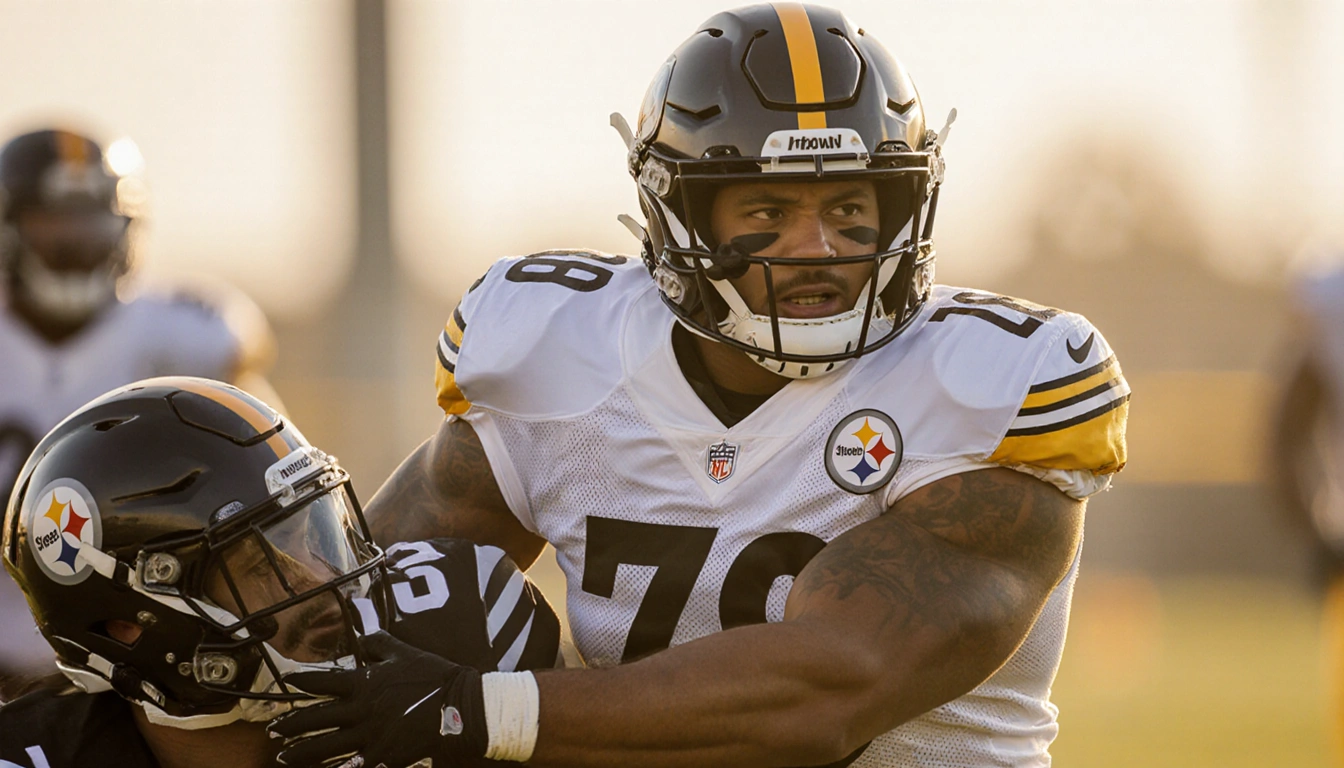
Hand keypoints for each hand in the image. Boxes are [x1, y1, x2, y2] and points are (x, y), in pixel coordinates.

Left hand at [268, 631, 488, 767]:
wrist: (458, 706)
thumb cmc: (433, 676)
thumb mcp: (406, 652)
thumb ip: (380, 644)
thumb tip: (364, 636)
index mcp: (364, 683)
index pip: (323, 681)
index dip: (302, 680)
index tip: (288, 681)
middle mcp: (361, 710)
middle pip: (316, 719)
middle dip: (291, 725)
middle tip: (273, 730)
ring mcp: (370, 736)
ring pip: (326, 747)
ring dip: (302, 752)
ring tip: (283, 756)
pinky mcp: (382, 756)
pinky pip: (351, 766)